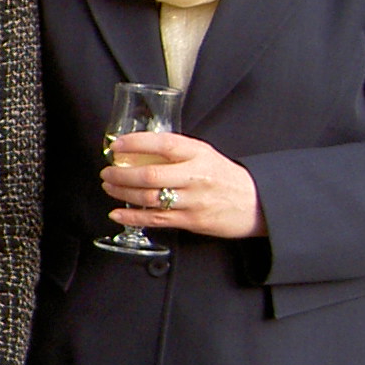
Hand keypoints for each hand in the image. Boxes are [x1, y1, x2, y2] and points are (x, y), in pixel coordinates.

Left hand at [101, 131, 266, 238]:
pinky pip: (156, 219)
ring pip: (149, 197)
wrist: (257, 203)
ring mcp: (194, 200)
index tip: (116, 145)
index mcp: (199, 154)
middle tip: (107, 171)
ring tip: (109, 187)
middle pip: (150, 174)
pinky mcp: (192, 220)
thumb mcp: (205, 155)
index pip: (164, 144)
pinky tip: (117, 212)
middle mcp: (196, 176)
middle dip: (121, 174)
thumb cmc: (224, 177)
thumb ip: (176, 152)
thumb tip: (137, 149)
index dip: (136, 143)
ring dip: (122, 192)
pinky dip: (132, 216)